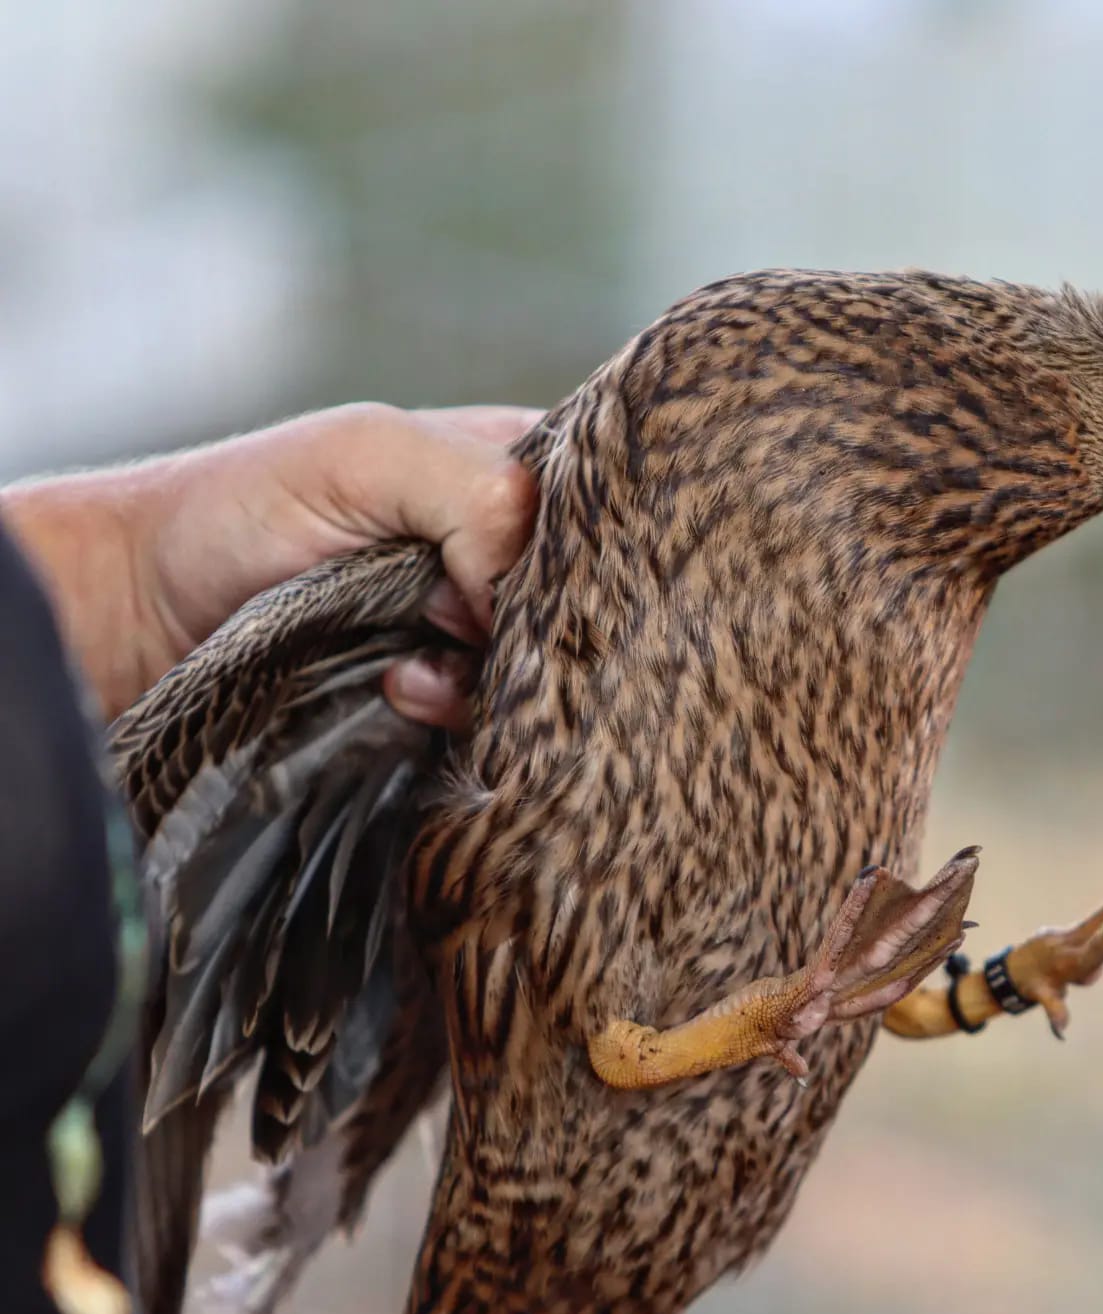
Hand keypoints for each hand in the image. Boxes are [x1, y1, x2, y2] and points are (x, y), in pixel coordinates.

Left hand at [1, 403, 540, 721]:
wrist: (145, 614)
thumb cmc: (241, 508)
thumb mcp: (364, 454)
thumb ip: (476, 490)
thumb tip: (524, 588)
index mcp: (504, 463)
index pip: (603, 503)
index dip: (589, 543)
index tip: (536, 574)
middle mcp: (503, 543)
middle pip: (584, 594)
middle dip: (536, 620)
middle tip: (464, 619)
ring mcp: (476, 622)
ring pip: (547, 664)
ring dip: (491, 673)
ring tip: (417, 658)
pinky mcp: (448, 689)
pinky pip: (498, 715)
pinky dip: (459, 709)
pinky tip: (404, 688)